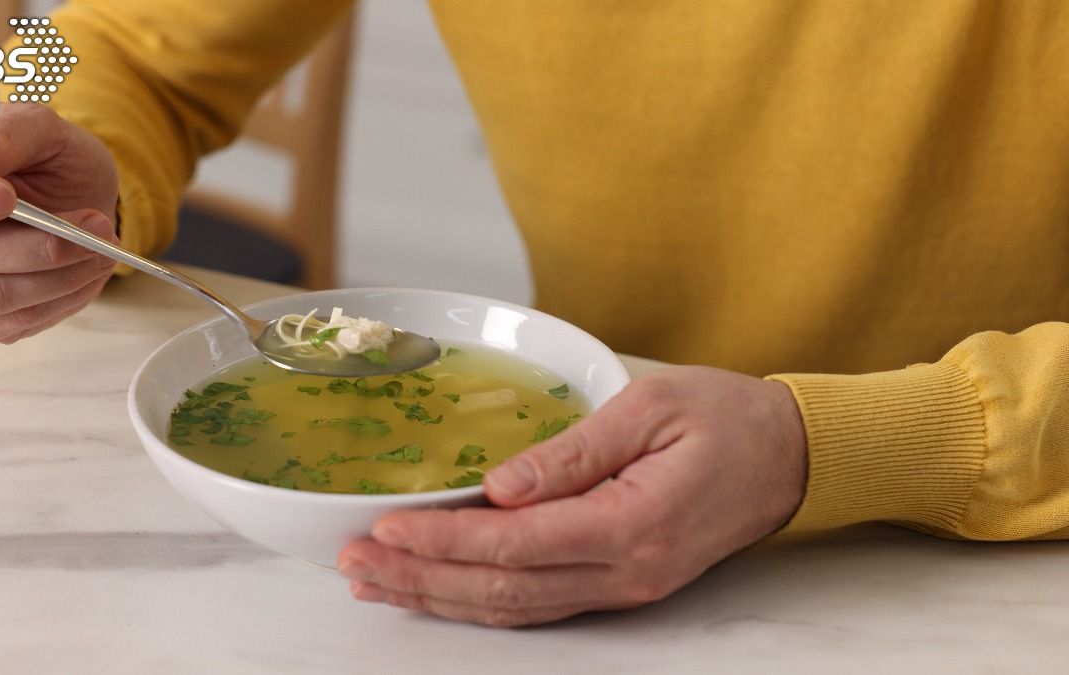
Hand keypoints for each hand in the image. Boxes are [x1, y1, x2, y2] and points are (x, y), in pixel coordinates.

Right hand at [0, 104, 119, 342]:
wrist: (76, 193)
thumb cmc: (45, 156)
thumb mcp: (37, 125)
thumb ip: (2, 134)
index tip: (5, 194)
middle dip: (36, 243)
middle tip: (94, 223)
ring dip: (59, 273)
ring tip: (101, 244)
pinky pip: (15, 322)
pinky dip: (63, 296)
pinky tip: (87, 268)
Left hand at [337, 366, 807, 625]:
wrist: (791, 456)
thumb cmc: (726, 418)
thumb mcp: (649, 408)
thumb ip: (573, 452)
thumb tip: (501, 485)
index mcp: (632, 522)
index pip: (516, 543)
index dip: (444, 539)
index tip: (385, 528)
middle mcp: (626, 570)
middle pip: (504, 590)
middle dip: (423, 577)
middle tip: (355, 564)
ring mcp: (626, 587)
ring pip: (516, 609)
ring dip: (441, 597)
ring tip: (376, 582)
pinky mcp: (621, 583)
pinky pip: (540, 604)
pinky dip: (481, 600)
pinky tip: (439, 589)